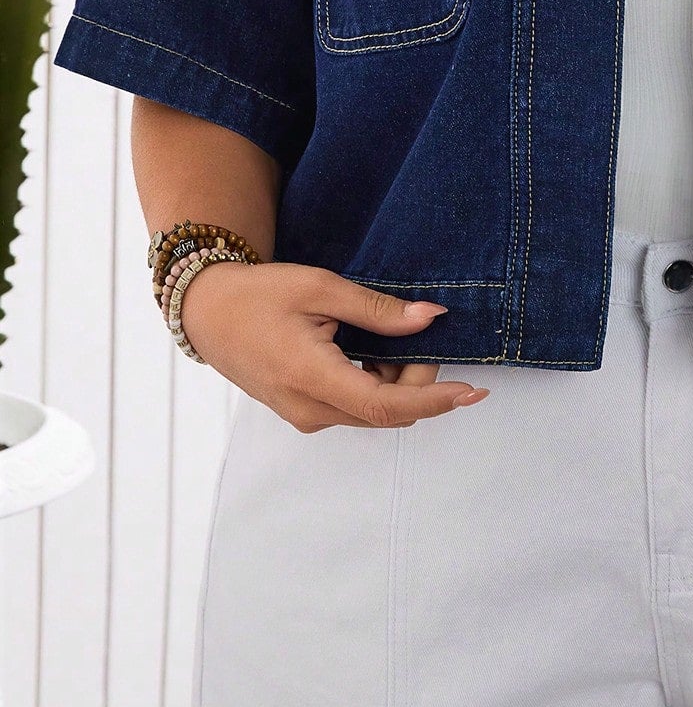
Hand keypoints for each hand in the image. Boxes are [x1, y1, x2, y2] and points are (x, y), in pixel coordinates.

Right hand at [177, 260, 489, 430]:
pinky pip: (356, 409)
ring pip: (375, 412)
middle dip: (418, 379)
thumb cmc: (258, 295)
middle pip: (389, 411)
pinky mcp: (304, 414)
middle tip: (416, 333)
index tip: (472, 391)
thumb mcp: (320, 289)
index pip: (388, 406)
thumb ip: (377, 310)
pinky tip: (367, 351)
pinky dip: (376, 384)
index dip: (436, 400)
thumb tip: (432, 318)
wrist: (207, 312)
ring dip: (396, 382)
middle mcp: (310, 410)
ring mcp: (305, 417)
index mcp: (312, 378)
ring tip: (383, 337)